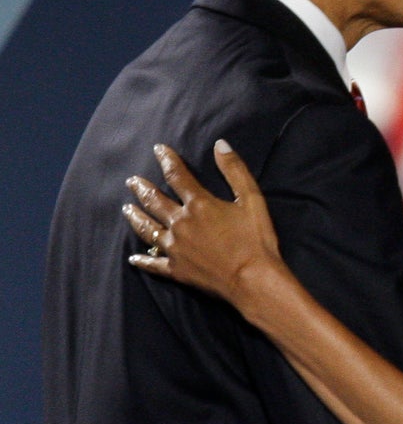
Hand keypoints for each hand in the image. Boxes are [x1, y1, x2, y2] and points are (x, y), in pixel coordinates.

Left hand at [123, 141, 283, 306]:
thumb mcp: (252, 199)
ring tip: (127, 209)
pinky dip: (142, 260)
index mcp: (198, 204)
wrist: (252, 280)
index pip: (177, 175)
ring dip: (136, 217)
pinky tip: (133, 258)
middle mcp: (180, 224)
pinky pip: (153, 264)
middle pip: (154, 201)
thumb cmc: (255, 239)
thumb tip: (219, 144)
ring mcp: (175, 248)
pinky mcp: (176, 270)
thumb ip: (234, 170)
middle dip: (142, 188)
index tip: (158, 149)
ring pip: (147, 229)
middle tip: (131, 181)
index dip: (167, 160)